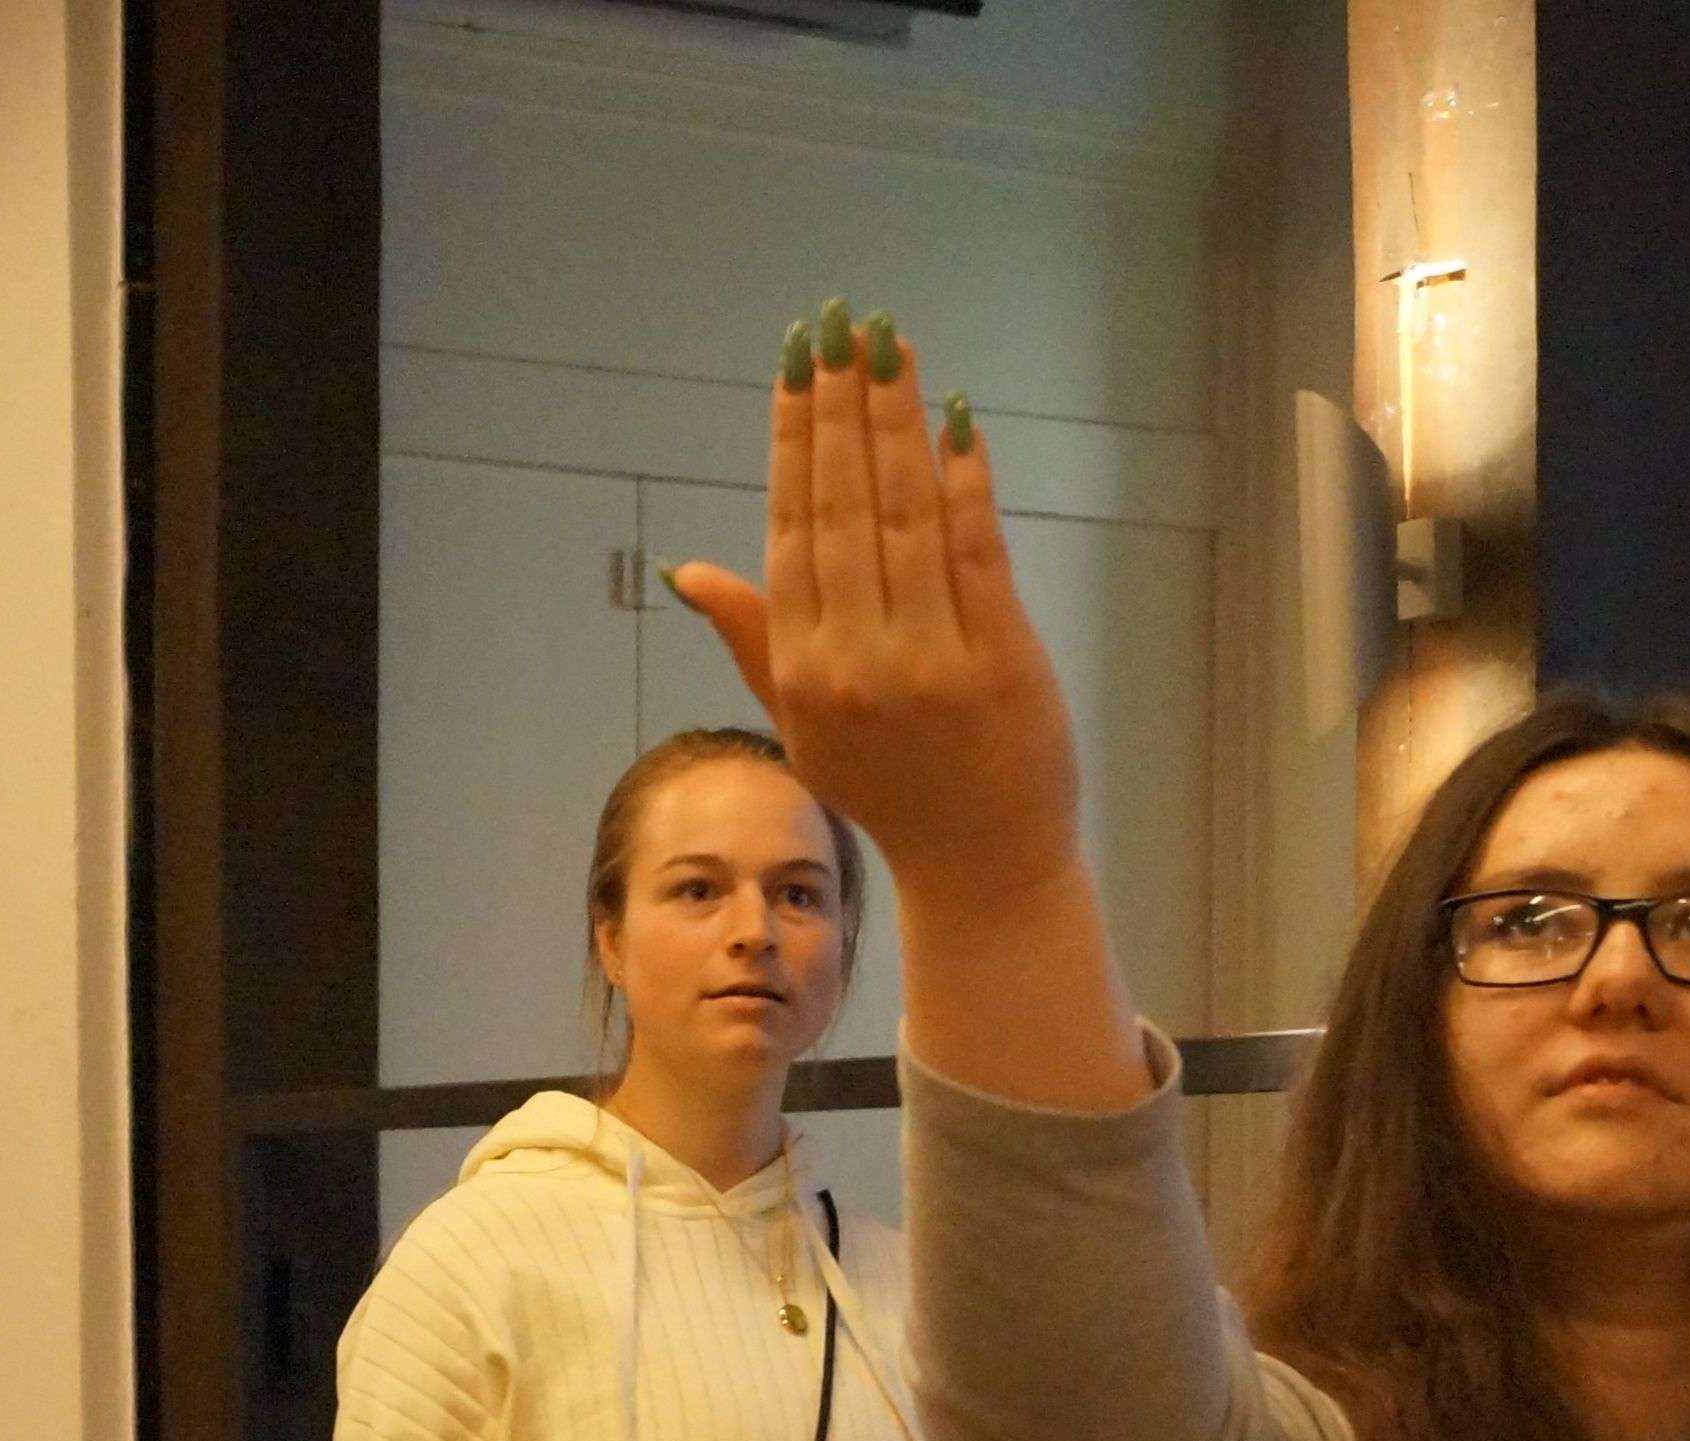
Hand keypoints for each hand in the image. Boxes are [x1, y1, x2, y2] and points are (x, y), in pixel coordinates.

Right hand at [661, 306, 1087, 899]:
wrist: (980, 866)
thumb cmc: (889, 791)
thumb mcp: (801, 724)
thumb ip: (753, 638)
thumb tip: (689, 570)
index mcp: (802, 670)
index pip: (790, 529)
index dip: (791, 441)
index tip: (795, 367)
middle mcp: (857, 659)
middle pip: (843, 507)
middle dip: (838, 407)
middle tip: (836, 327)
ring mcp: (930, 658)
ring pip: (906, 514)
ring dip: (895, 421)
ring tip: (888, 346)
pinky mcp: (1001, 657)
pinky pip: (976, 551)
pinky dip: (966, 480)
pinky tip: (955, 416)